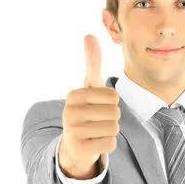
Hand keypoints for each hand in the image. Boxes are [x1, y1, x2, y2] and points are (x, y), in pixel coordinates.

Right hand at [59, 34, 120, 173]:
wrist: (74, 145)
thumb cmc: (86, 111)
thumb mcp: (89, 87)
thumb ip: (92, 63)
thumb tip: (89, 34)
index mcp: (74, 95)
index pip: (113, 96)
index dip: (112, 103)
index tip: (99, 107)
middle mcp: (70, 112)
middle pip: (115, 112)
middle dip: (112, 118)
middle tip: (98, 122)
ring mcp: (73, 131)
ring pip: (113, 128)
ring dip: (111, 131)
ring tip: (97, 132)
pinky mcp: (80, 149)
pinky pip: (110, 143)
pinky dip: (108, 144)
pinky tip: (96, 143)